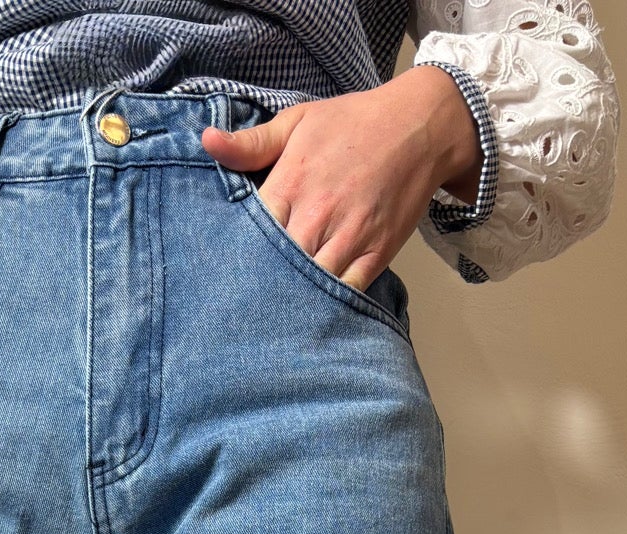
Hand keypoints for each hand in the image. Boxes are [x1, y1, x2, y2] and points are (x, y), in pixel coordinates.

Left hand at [201, 67, 483, 292]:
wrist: (420, 126)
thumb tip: (206, 142)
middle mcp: (318, 216)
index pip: (249, 233)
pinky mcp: (376, 254)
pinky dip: (328, 306)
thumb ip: (251, 143)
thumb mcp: (298, 122)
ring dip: (289, 302)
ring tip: (267, 319)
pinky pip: (347, 293)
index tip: (219, 269)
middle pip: (275, 266)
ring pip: (309, 286)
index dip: (234, 254)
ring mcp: (349, 238)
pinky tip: (309, 316)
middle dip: (256, 285)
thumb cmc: (353, 123)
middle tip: (236, 305)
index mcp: (291, 184)